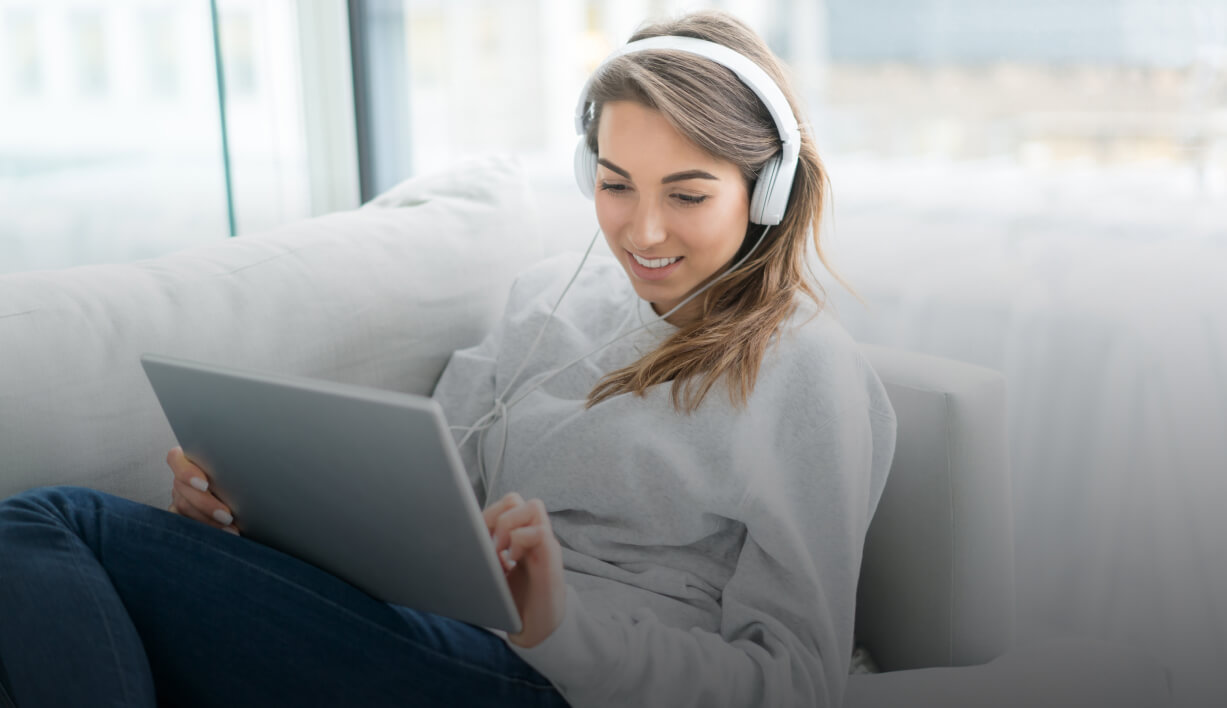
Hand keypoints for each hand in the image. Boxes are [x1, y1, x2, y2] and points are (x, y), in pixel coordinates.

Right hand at [165, 446, 239, 534]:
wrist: (247, 496)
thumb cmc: (240, 475)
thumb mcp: (233, 468)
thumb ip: (230, 465)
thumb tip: (251, 465)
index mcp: (190, 459)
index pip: (176, 459)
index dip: (187, 473)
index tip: (205, 485)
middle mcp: (181, 478)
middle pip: (182, 488)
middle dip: (206, 505)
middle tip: (227, 516)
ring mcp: (178, 497)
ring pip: (183, 508)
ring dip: (208, 520)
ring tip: (231, 528)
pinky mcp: (179, 515)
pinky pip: (182, 525)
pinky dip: (202, 530)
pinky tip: (220, 536)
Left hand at [483, 492, 565, 647]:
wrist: (537, 629)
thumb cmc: (514, 601)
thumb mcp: (493, 573)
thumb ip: (485, 555)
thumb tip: (455, 542)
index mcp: (519, 535)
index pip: (505, 503)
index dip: (487, 513)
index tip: (474, 535)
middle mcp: (533, 535)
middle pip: (515, 498)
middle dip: (496, 515)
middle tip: (488, 542)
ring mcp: (544, 544)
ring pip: (533, 506)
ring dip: (510, 524)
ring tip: (501, 549)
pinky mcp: (550, 558)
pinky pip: (539, 532)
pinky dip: (520, 541)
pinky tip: (512, 560)